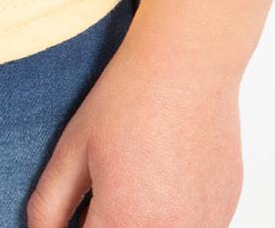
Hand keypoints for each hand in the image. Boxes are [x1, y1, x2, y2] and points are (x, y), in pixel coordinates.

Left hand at [26, 28, 244, 227]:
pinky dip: (173, 213)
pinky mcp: (224, 211)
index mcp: (125, 222)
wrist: (188, 63)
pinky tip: (167, 174)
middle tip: (109, 182)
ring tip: (138, 176)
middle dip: (110, 219)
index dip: (77, 225)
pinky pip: (189, 225)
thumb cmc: (129, 99)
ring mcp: (204, 226)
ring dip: (141, 218)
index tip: (80, 204)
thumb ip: (49, 205)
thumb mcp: (72, 149)